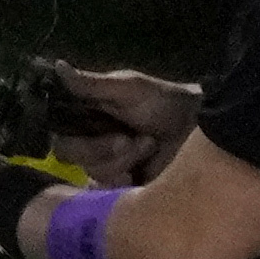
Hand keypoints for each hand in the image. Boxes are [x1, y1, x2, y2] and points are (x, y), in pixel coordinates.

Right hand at [42, 64, 201, 188]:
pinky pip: (106, 192)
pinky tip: (140, 174)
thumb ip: (91, 84)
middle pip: (68, 153)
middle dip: (99, 148)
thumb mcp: (129, 88)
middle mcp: (92, 140)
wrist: (201, 129)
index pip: (57, 129)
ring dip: (121, 160)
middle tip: (127, 139)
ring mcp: (109, 164)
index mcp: (88, 116)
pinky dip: (123, 182)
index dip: (70, 132)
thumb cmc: (165, 103)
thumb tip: (57, 65)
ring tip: (148, 146)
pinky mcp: (124, 186)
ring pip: (91, 171)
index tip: (92, 125)